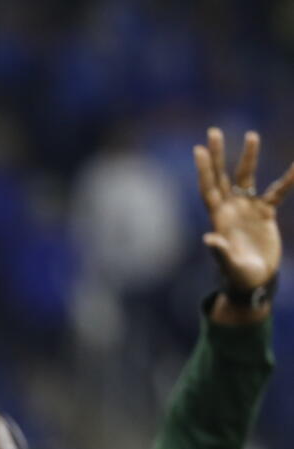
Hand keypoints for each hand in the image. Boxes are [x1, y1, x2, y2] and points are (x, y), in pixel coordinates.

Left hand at [194, 127, 293, 289]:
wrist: (254, 281)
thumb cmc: (237, 276)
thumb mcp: (229, 266)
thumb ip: (220, 252)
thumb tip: (209, 239)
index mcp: (218, 218)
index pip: (209, 189)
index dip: (204, 170)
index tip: (199, 150)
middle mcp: (230, 209)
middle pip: (223, 176)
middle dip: (218, 154)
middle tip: (213, 131)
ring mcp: (247, 208)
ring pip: (247, 178)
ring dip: (248, 157)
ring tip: (251, 135)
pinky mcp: (264, 213)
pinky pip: (277, 192)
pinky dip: (288, 180)